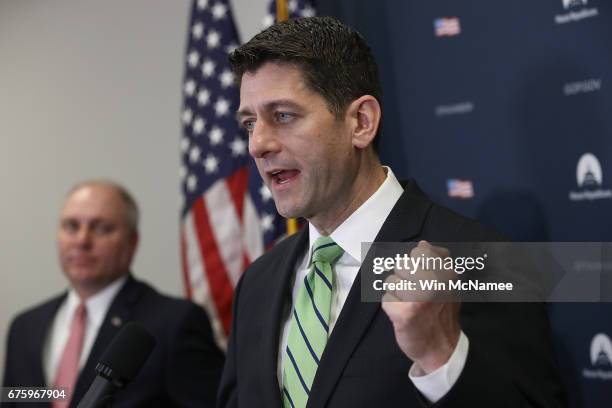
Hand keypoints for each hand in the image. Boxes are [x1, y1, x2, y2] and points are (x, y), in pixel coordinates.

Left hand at [381, 240, 460, 373]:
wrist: (442, 348)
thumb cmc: (442, 313)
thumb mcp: (447, 285)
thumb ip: (436, 263)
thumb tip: (423, 243)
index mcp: (447, 273)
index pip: (419, 251)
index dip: (415, 264)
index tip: (422, 279)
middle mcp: (435, 283)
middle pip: (401, 264)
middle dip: (404, 279)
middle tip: (416, 295)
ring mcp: (420, 298)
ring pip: (391, 281)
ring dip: (396, 294)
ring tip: (410, 305)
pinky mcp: (405, 314)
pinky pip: (386, 299)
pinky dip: (391, 308)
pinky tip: (404, 316)